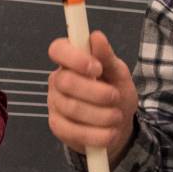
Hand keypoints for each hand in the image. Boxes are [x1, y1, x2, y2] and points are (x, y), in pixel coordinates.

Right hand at [46, 30, 137, 155]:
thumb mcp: (118, 73)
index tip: (96, 68)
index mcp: (70, 61)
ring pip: (71, 108)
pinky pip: (73, 131)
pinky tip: (109, 133)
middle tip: (115, 97)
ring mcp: (55, 104)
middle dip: (96, 92)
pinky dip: (96, 135)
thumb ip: (107, 57)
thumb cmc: (115, 92)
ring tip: (117, 117)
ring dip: (101, 115)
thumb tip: (96, 36)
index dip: (74, 57)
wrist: (117, 125)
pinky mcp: (58, 127)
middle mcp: (58, 80)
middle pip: (66, 82)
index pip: (58, 49)